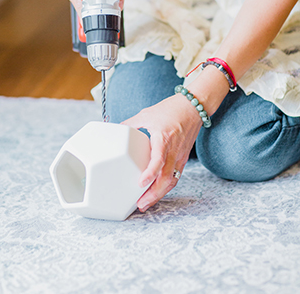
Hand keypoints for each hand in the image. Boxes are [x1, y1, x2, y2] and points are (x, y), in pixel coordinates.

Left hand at [124, 93, 202, 211]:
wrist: (194, 107)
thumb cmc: (172, 109)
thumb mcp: (147, 114)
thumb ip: (131, 123)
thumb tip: (116, 130)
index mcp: (164, 138)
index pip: (159, 160)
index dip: (150, 173)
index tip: (141, 183)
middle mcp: (174, 150)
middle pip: (166, 178)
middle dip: (154, 193)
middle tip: (141, 203)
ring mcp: (180, 156)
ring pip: (172, 180)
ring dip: (159, 194)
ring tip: (146, 203)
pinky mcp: (183, 158)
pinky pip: (175, 176)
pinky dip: (166, 187)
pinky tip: (157, 192)